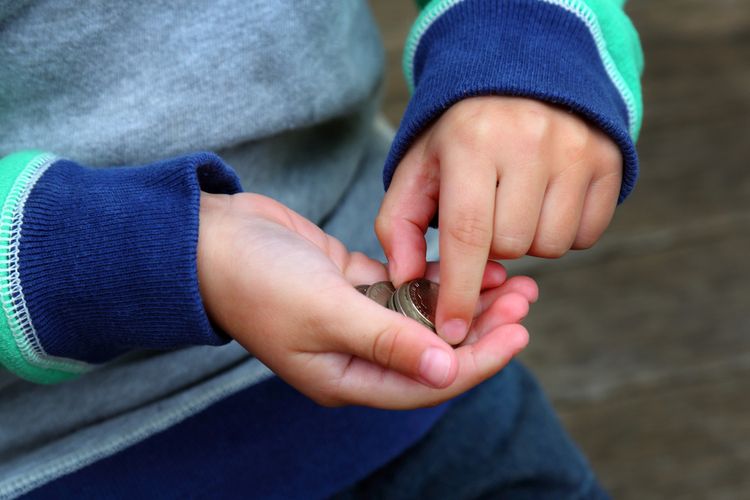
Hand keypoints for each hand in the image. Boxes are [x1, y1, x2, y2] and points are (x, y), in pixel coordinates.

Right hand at [197, 192, 536, 408]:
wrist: (211, 239)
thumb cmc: (257, 280)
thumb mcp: (325, 313)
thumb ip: (387, 341)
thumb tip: (446, 371)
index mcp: (346, 376)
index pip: (427, 381)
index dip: (477, 361)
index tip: (520, 334)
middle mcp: (355, 353)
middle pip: (433, 350)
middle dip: (481, 328)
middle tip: (525, 300)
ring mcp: (355, 319)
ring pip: (424, 317)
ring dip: (464, 300)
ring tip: (512, 279)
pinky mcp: (353, 285)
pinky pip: (405, 288)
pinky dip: (435, 278)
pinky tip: (467, 263)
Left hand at [377, 96, 621, 344]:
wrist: (519, 79)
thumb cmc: (458, 138)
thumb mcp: (417, 170)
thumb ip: (397, 226)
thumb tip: (405, 281)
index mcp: (472, 142)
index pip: (468, 234)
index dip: (460, 291)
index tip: (452, 331)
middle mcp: (529, 141)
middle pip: (512, 246)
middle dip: (492, 248)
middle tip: (485, 217)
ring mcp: (576, 149)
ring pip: (551, 246)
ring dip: (528, 242)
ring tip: (514, 206)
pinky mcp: (608, 160)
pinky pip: (587, 234)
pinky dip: (563, 232)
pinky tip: (545, 202)